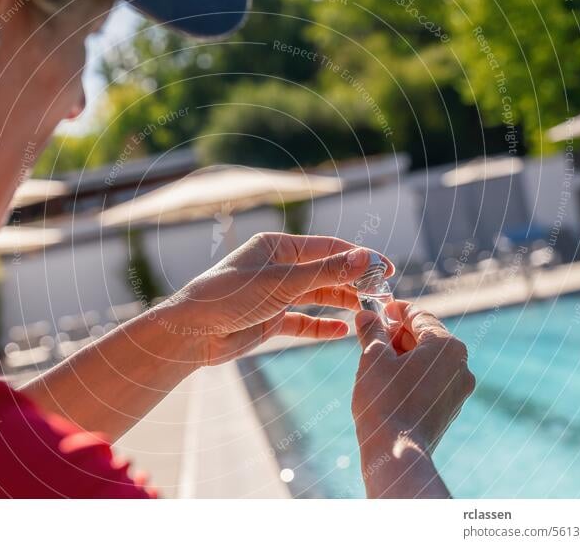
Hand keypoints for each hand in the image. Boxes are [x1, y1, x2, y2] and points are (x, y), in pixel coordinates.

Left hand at [156, 232, 392, 366]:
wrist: (192, 332)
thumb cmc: (230, 296)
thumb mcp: (283, 282)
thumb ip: (326, 272)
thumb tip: (366, 257)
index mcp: (279, 247)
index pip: (329, 248)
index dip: (360, 258)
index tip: (387, 270)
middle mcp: (278, 267)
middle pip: (326, 272)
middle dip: (354, 282)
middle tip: (384, 295)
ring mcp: (274, 294)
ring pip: (317, 296)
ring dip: (341, 303)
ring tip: (368, 312)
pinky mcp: (270, 320)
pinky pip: (303, 321)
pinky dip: (321, 326)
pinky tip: (342, 331)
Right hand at [352, 301, 474, 497]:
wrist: (397, 452)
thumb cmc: (384, 401)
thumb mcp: (373, 358)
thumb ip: (371, 331)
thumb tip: (365, 315)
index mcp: (447, 346)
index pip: (420, 315)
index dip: (395, 310)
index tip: (377, 310)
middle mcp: (461, 366)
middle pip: (427, 337)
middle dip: (397, 334)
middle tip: (370, 335)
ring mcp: (458, 390)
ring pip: (429, 360)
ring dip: (403, 354)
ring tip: (375, 359)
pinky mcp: (450, 409)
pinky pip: (431, 380)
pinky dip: (411, 374)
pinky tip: (388, 381)